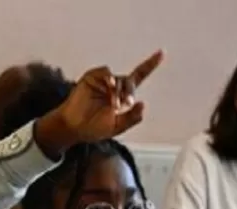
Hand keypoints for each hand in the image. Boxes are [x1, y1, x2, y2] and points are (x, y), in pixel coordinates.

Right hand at [36, 50, 163, 155]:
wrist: (75, 128)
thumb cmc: (96, 128)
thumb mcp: (118, 127)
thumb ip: (132, 118)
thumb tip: (143, 104)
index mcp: (123, 95)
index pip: (139, 76)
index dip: (150, 64)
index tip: (162, 52)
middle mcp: (114, 85)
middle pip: (130, 82)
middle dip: (130, 94)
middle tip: (124, 106)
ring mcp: (103, 80)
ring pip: (119, 79)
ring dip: (119, 92)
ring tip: (113, 106)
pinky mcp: (91, 78)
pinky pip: (105, 72)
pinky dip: (110, 77)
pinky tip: (110, 85)